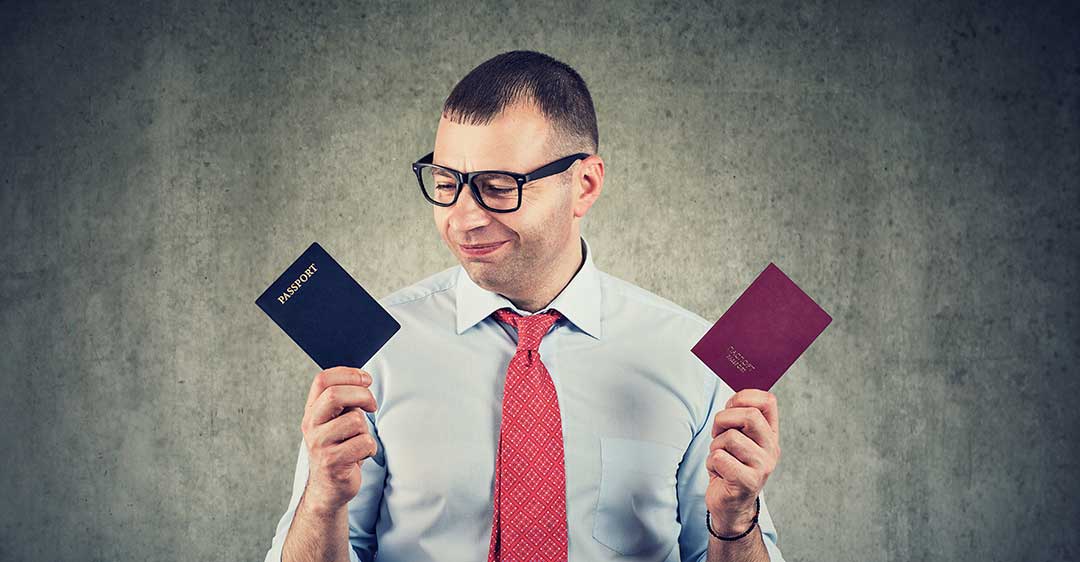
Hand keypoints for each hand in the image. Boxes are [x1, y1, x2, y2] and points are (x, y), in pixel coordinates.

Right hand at [299, 366, 379, 513]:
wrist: (328, 488)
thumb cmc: (338, 449)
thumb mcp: (335, 422)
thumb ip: (343, 402)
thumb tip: (363, 380)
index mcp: (312, 411)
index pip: (322, 379)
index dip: (348, 374)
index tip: (366, 380)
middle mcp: (311, 425)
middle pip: (335, 394)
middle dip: (362, 395)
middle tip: (372, 405)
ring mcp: (319, 444)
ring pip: (355, 420)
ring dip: (366, 429)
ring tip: (359, 440)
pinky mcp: (332, 462)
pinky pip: (364, 443)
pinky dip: (370, 448)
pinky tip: (361, 455)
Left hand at [705, 389, 780, 534]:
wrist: (730, 506)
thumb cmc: (730, 468)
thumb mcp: (738, 440)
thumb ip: (738, 420)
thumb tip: (734, 397)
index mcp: (770, 435)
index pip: (768, 401)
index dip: (744, 396)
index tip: (730, 406)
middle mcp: (771, 449)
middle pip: (750, 415)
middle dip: (724, 419)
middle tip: (717, 433)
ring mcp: (762, 466)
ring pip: (731, 437)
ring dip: (715, 446)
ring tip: (720, 459)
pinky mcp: (747, 482)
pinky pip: (720, 458)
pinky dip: (711, 463)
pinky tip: (719, 473)